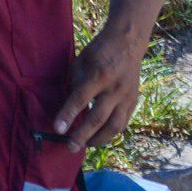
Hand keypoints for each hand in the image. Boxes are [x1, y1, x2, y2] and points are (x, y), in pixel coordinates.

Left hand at [51, 25, 146, 149]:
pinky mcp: (134, 101)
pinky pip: (123, 122)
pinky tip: (100, 136)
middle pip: (98, 118)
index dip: (68, 115)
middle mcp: (115, 88)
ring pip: (115, 126)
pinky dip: (111, 133)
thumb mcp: (81, 62)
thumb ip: (75, 84)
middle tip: (71, 147)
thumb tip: (69, 109)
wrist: (128, 42)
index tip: (58, 129)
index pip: (81, 99)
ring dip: (99, 139)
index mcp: (99, 75)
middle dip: (83, 135)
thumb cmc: (99, 51)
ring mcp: (127, 96)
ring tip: (86, 145)